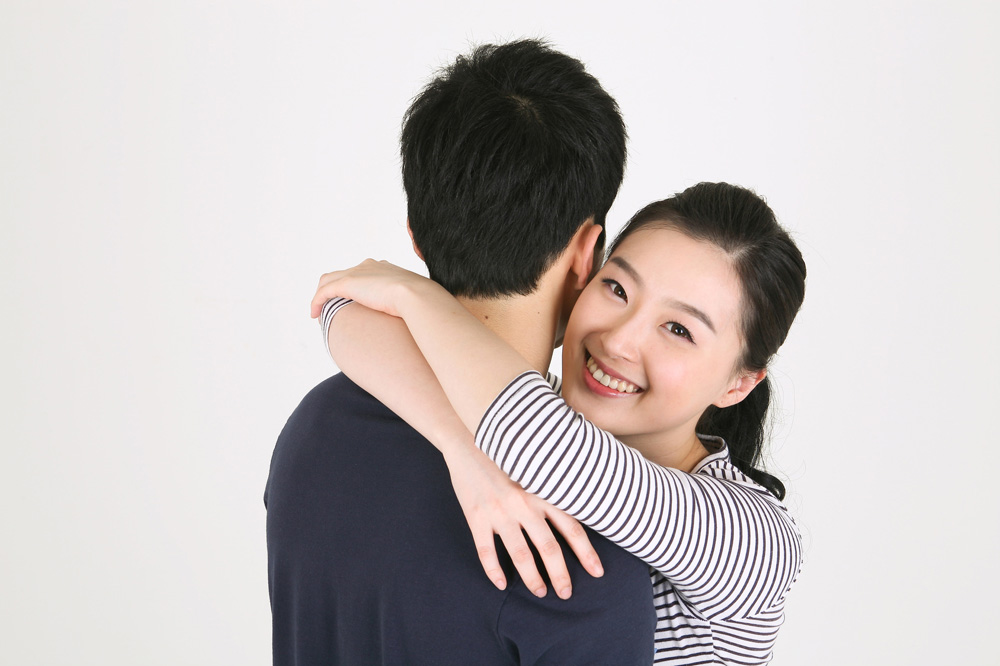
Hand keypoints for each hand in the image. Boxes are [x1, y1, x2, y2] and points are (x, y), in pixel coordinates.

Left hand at [310, 259, 435, 319]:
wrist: (417, 296)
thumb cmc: (421, 302)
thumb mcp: (415, 301)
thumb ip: (410, 305)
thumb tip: (416, 318)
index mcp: (384, 268)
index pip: (362, 273)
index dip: (354, 286)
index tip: (353, 301)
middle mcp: (368, 266)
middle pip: (343, 274)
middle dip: (334, 288)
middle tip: (330, 306)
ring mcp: (358, 273)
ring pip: (329, 280)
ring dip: (321, 295)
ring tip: (319, 312)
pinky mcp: (348, 283)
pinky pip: (324, 292)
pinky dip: (316, 302)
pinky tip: (314, 315)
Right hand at [445, 445, 603, 599]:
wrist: (467, 440)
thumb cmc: (505, 454)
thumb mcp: (536, 465)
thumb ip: (554, 484)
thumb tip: (583, 499)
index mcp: (542, 491)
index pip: (572, 527)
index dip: (586, 552)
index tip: (597, 572)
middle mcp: (524, 503)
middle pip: (549, 547)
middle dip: (560, 574)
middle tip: (566, 593)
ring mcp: (499, 512)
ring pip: (520, 554)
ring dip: (532, 578)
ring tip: (540, 592)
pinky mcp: (476, 516)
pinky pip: (486, 551)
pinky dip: (494, 571)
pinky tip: (501, 584)